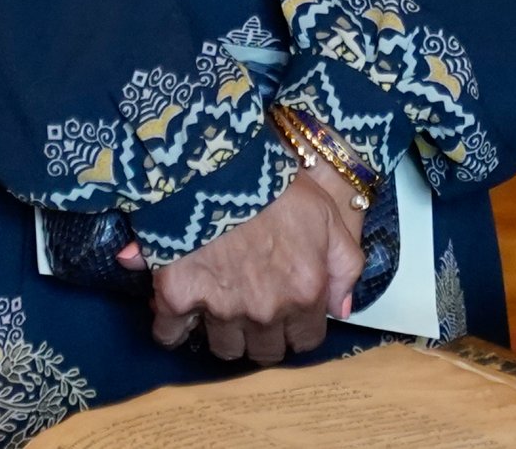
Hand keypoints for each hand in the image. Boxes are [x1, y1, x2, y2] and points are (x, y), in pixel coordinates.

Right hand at [148, 157, 364, 364]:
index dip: (297, 327)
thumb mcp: (328, 215)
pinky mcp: (178, 299)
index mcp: (304, 293)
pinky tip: (180, 312)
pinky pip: (170, 335)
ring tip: (219, 305)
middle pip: (265, 351)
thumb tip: (341, 308)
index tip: (288, 311)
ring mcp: (221, 309)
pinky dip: (173, 330)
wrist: (220, 164)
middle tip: (253, 307)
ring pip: (225, 348)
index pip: (306, 340)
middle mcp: (265, 311)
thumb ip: (345, 265)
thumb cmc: (278, 185)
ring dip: (224, 333)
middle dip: (263, 336)